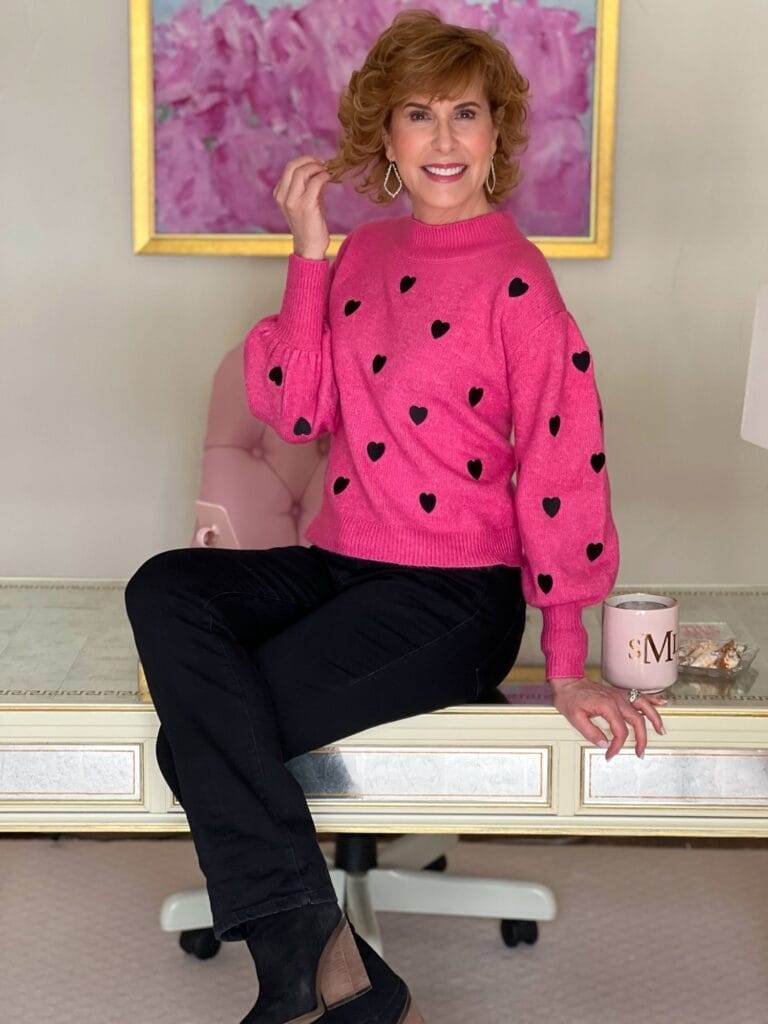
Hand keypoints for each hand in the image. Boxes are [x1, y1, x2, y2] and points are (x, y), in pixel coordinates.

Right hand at [272, 154, 332, 259]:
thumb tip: (321, 169)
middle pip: (293, 166)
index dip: (304, 161)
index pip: (289, 168)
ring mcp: (292, 202)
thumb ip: (309, 186)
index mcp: (279, 194)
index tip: (317, 163)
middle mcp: (283, 197)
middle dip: (310, 160)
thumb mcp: (305, 202)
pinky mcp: (306, 206)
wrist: (309, 248)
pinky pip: (315, 182)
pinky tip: (330, 178)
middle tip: (323, 163)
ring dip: (317, 167)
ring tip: (327, 171)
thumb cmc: (310, 225)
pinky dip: (324, 176)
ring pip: (302, 172)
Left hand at [548, 675, 667, 760]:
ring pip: (644, 706)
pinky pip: (639, 695)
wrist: (567, 682)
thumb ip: (590, 733)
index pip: (620, 732)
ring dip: (655, 718)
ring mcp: (620, 695)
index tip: (610, 754)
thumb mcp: (574, 718)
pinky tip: (661, 703)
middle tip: (640, 752)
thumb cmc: (569, 698)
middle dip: (642, 739)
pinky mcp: (619, 693)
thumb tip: (604, 744)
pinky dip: (652, 699)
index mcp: (607, 706)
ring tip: (661, 730)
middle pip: (637, 721)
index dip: (617, 746)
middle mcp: (617, 700)